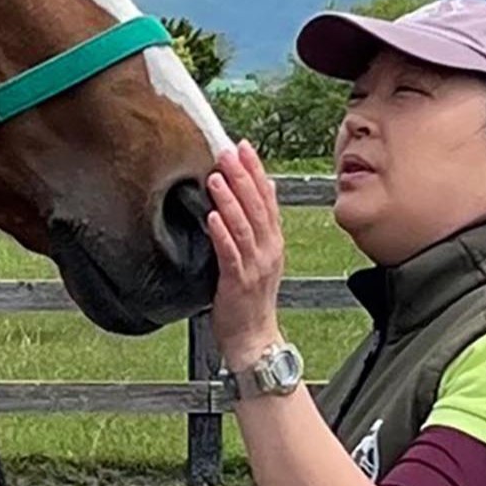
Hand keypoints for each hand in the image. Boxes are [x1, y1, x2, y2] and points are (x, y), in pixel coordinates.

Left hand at [205, 139, 284, 369]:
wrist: (254, 339)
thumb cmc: (250, 298)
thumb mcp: (259, 256)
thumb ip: (256, 225)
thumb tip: (255, 190)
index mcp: (273, 241)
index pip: (267, 198)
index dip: (256, 170)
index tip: (243, 147)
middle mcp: (268, 250)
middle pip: (257, 206)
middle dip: (242, 176)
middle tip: (227, 152)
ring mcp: (255, 266)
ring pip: (244, 226)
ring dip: (230, 199)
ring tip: (216, 177)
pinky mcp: (238, 282)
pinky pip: (230, 253)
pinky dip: (222, 233)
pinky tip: (212, 216)